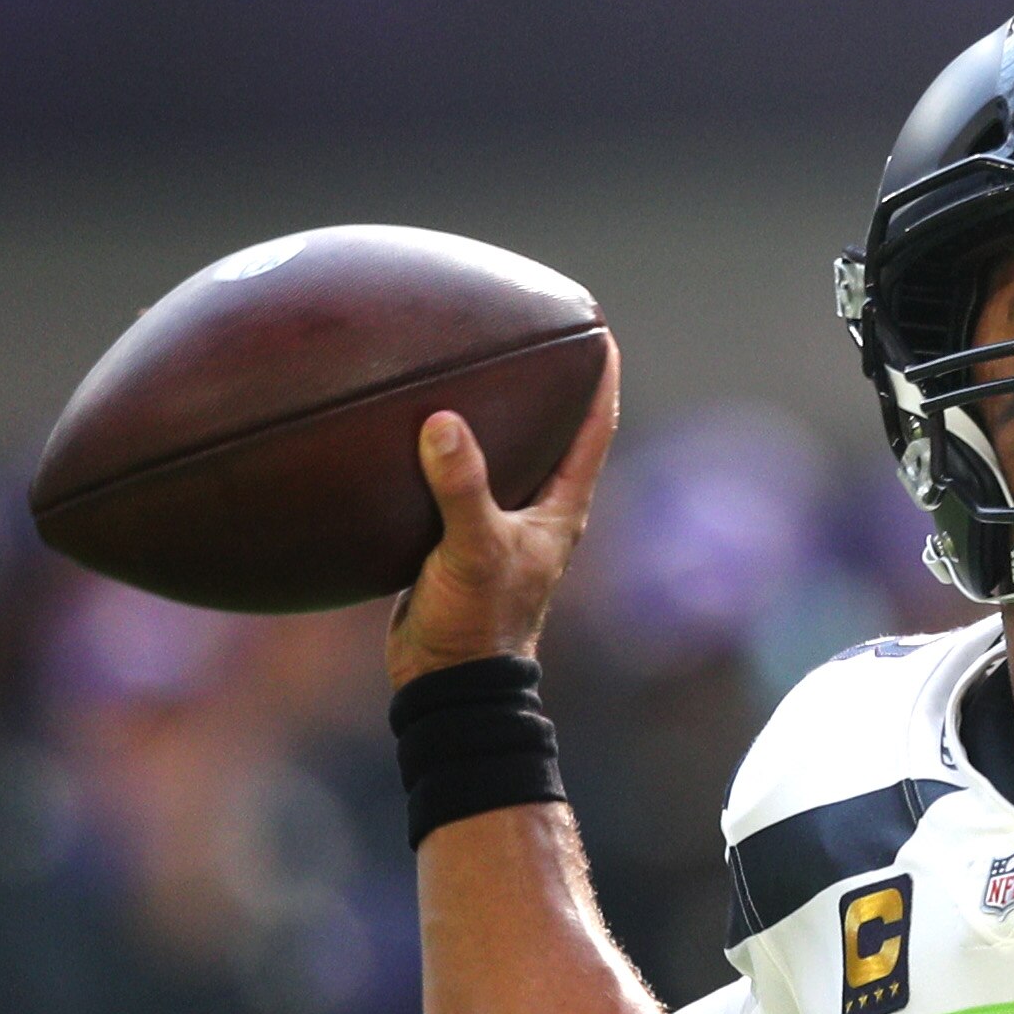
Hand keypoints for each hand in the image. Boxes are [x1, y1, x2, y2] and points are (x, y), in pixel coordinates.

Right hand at [385, 336, 620, 688]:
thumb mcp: (472, 549)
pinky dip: (444, 451)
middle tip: (535, 330)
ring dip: (493, 416)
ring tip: (471, 364)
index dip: (601, 379)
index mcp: (559, 509)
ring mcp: (498, 525)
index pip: (593, 430)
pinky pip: (455, 480)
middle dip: (547, 384)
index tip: (600, 330)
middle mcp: (536, 512)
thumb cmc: (476, 623)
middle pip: (552, 433)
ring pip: (502, 455)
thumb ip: (461, 487)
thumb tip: (444, 422)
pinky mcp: (457, 539)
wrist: (447, 682)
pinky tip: (412, 426)